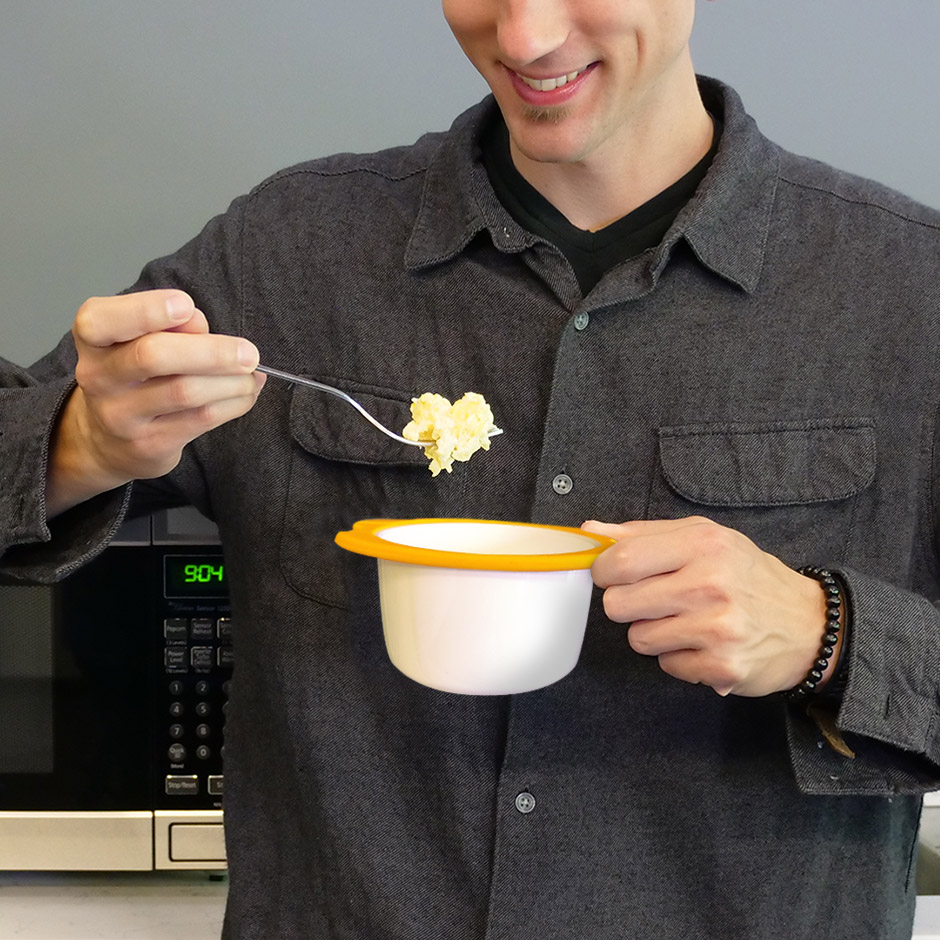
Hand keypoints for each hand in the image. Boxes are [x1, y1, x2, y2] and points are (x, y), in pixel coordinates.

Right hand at [47, 289, 264, 515]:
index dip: (146, 309)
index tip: (186, 305)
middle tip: (249, 353)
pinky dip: (234, 403)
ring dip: (230, 381)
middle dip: (211, 351)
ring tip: (252, 375)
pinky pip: (200, 418)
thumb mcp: (140, 341)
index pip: (102, 319)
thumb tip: (199, 323)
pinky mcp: (149, 444)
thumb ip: (169, 326)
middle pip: (152, 355)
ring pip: (184, 391)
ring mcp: (120, 415)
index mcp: (94, 339)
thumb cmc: (135, 377)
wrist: (107, 442)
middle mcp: (98, 376)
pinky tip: (246, 393)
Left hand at [581, 517, 828, 697]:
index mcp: (703, 544)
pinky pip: (666, 665)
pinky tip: (703, 644)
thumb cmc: (747, 576)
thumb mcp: (704, 538)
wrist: (809, 625)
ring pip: (638, 639)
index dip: (604, 570)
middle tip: (654, 600)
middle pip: (618, 604)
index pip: (620, 560)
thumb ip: (643, 534)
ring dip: (654, 633)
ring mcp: (717, 629)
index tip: (613, 574)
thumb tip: (589, 532)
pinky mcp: (721, 667)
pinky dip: (678, 657)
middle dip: (628, 604)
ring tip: (686, 621)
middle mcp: (710, 585)